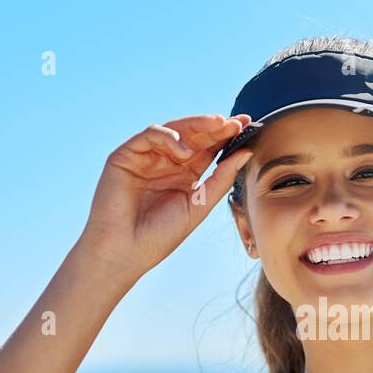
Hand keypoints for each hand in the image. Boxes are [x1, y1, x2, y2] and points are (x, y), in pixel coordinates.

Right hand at [78, 113, 253, 284]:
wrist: (125, 252)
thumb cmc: (160, 235)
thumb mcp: (199, 205)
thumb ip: (221, 179)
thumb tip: (246, 153)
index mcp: (184, 175)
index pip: (208, 149)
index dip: (226, 136)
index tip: (247, 125)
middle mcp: (165, 162)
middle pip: (193, 135)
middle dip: (215, 126)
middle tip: (236, 121)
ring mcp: (145, 157)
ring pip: (173, 129)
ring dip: (197, 126)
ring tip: (218, 126)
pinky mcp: (125, 155)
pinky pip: (150, 135)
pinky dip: (169, 136)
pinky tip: (185, 149)